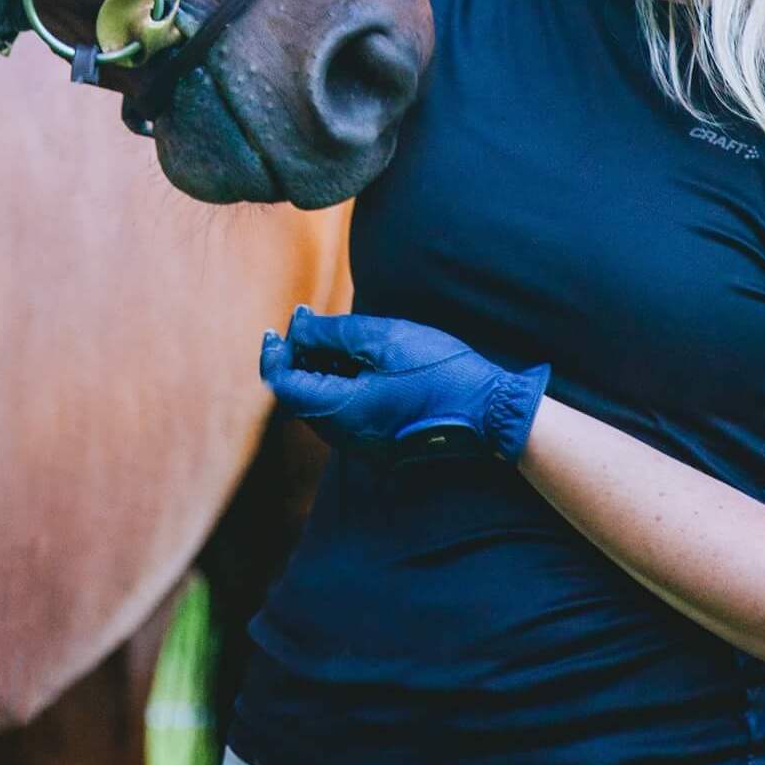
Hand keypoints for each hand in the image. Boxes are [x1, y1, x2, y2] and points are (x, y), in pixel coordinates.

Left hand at [259, 306, 548, 463]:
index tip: (277, 327)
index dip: (275, 355)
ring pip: (321, 405)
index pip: (285, 386)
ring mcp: (364, 443)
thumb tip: (297, 327)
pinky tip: (353, 359)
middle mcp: (346, 436)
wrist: (489, 412)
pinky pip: (343, 413)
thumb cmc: (439, 371)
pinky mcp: (379, 441)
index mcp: (342, 413)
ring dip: (317, 370)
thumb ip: (332, 334)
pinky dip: (338, 384)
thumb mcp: (383, 340)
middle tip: (306, 321)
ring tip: (330, 336)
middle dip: (297, 358)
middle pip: (300, 396)